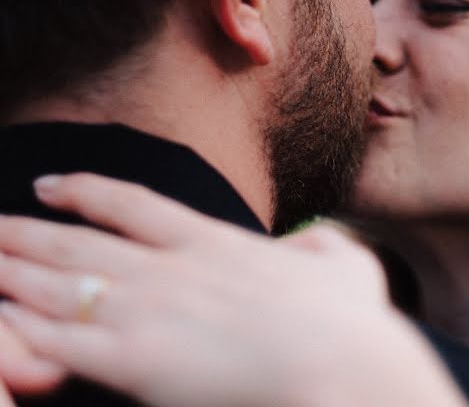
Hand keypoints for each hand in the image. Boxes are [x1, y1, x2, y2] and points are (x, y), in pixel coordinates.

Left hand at [0, 173, 465, 406]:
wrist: (339, 364)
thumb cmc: (351, 322)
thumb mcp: (346, 267)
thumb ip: (321, 250)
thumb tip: (314, 250)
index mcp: (214, 242)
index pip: (130, 205)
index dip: (83, 191)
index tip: (49, 185)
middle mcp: (170, 268)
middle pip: (76, 242)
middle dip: (23, 233)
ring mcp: (148, 311)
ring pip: (57, 286)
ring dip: (9, 275)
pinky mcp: (135, 361)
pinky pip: (58, 342)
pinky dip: (21, 331)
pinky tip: (0, 323)